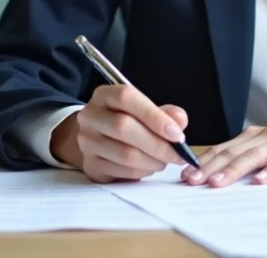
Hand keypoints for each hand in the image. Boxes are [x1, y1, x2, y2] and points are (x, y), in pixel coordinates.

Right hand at [52, 85, 188, 182]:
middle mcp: (91, 116)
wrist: (97, 139)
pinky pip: (122, 171)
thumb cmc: (126, 120)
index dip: (155, 116)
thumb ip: (164, 113)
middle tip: (178, 155)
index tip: (177, 134)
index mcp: (105, 95)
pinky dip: (143, 172)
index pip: (127, 98)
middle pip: (124, 127)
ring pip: (125, 154)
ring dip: (153, 161)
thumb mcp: (144, 110)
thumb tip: (180, 121)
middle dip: (158, 144)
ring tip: (166, 161)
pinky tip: (150, 167)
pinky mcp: (91, 165)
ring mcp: (87, 142)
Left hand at [181, 105, 266, 187]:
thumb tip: (226, 174)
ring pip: (254, 155)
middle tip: (191, 180)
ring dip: (233, 169)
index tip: (184, 173)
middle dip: (210, 166)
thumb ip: (255, 157)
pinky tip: (260, 181)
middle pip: (234, 152)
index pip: (225, 148)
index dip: (204, 160)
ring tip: (216, 183)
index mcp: (258, 135)